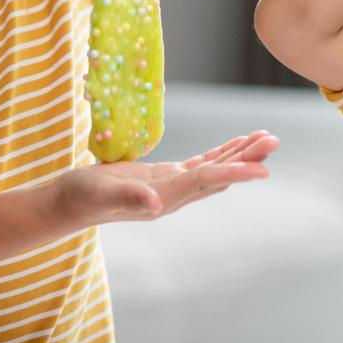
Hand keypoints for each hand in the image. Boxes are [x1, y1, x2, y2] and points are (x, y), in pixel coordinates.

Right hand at [54, 130, 277, 226]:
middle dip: (248, 157)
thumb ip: (128, 197)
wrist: (68, 204)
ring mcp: (171, 187)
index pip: (207, 180)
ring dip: (240, 153)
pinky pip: (200, 165)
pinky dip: (220, 154)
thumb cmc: (81, 197)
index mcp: (164, 198)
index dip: (235, 172)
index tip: (263, 169)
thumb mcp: (102, 193)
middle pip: (219, 174)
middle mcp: (175, 195)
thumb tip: (155, 203)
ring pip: (215, 168)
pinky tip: (235, 146)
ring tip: (265, 138)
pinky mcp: (164, 178)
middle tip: (274, 140)